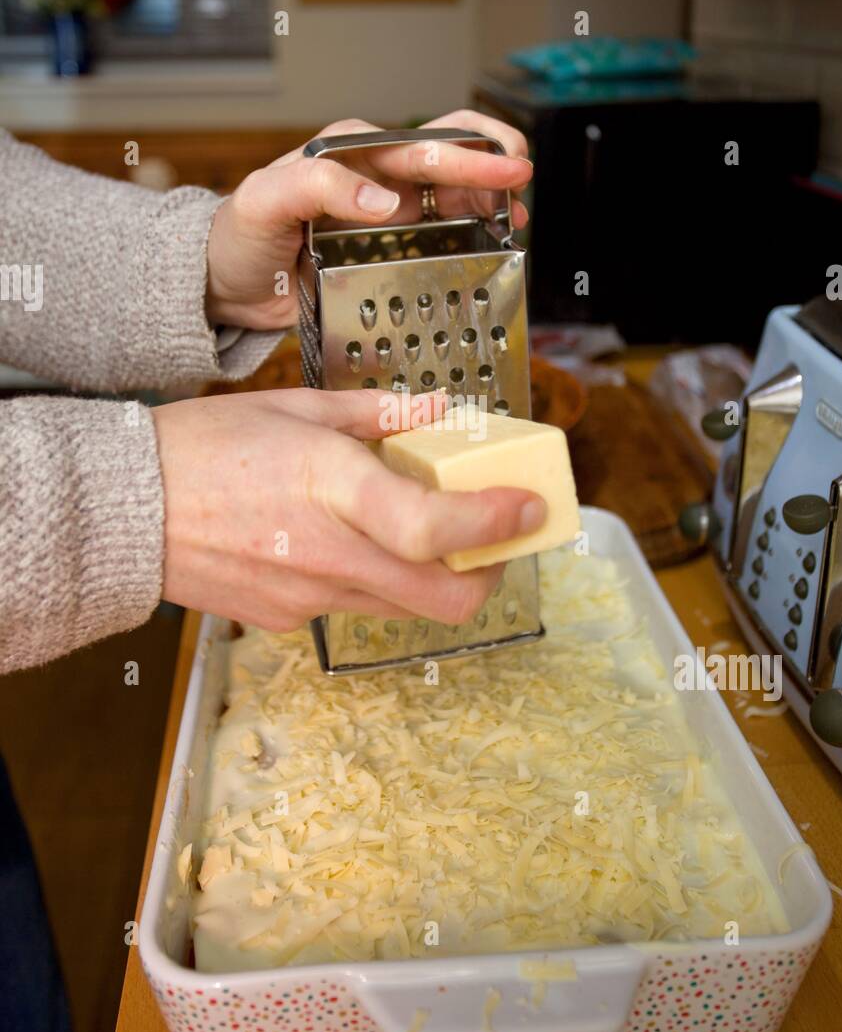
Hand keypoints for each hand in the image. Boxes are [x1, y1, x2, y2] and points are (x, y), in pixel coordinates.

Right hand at [153, 387, 545, 631]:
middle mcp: (327, 552)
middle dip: (488, 576)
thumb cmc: (202, 447)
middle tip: (495, 542)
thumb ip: (377, 414)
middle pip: (443, 601)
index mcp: (330, 486)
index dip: (495, 524)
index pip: (433, 529)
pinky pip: (352, 608)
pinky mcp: (286, 621)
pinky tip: (343, 545)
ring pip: (404, 609)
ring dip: (431, 579)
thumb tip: (437, 413)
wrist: (122, 511)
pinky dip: (371, 581)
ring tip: (419, 534)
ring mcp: (307, 596)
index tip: (529, 508)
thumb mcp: (294, 410)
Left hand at [205, 111, 531, 330]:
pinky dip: (473, 231)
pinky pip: (441, 232)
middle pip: (450, 153)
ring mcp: (387, 209)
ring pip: (455, 189)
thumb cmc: (238, 236)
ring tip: (517, 219)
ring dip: (491, 197)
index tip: (509, 171)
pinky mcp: (391, 245)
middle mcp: (375, 174)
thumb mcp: (264, 202)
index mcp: (350, 153)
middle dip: (495, 162)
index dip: (471, 155)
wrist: (226, 282)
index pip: (421, 145)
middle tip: (523, 185)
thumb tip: (387, 200)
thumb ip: (318, 189)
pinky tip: (493, 243)